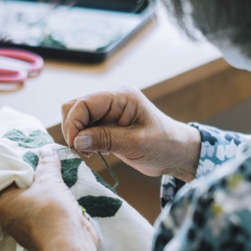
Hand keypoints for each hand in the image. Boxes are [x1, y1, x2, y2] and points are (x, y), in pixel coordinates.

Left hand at [0, 148, 104, 250]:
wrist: (70, 246)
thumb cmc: (52, 211)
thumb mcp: (50, 180)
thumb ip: (47, 163)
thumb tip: (47, 149)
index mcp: (2, 204)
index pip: (6, 179)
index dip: (19, 166)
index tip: (30, 155)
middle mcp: (9, 218)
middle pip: (19, 191)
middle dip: (32, 179)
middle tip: (43, 163)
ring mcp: (25, 229)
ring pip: (32, 204)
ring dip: (43, 193)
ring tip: (54, 177)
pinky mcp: (41, 235)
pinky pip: (43, 215)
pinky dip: (50, 206)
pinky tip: (60, 196)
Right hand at [61, 87, 201, 180]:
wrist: (177, 154)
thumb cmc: (164, 145)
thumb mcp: (136, 144)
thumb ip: (106, 139)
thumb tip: (77, 140)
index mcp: (122, 97)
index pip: (84, 103)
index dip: (73, 123)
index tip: (75, 145)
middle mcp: (112, 101)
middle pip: (75, 107)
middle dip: (73, 129)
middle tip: (82, 151)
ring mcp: (109, 112)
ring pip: (77, 118)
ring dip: (77, 136)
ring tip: (89, 153)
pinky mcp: (107, 125)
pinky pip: (85, 129)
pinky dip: (83, 141)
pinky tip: (94, 152)